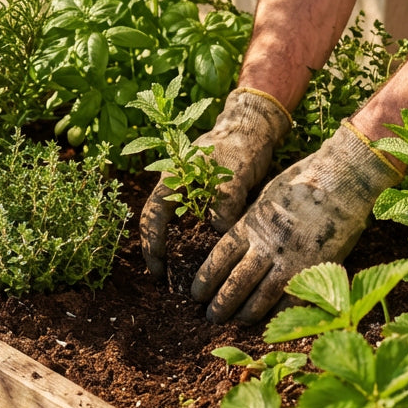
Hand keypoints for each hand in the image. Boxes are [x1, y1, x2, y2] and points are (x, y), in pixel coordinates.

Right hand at [139, 88, 290, 276]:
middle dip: (160, 253)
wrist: (255, 127)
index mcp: (172, 180)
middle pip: (159, 226)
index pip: (152, 218)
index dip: (152, 245)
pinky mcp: (208, 199)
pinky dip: (195, 242)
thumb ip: (224, 203)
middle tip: (167, 280)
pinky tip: (204, 258)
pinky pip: (196, 225)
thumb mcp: (232, 175)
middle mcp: (177, 189)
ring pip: (177, 227)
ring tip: (184, 275)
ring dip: (177, 250)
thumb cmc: (239, 145)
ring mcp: (191, 194)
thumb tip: (218, 234)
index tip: (159, 269)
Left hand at [191, 122, 402, 322]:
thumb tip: (236, 245)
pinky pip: (291, 298)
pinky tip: (269, 321)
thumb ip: (251, 223)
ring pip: (261, 297)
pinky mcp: (314, 268)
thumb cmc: (303, 181)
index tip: (196, 294)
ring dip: (245, 313)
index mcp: (251, 226)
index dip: (206, 280)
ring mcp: (291, 260)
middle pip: (235, 284)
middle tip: (212, 317)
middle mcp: (267, 246)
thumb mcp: (266, 198)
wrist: (343, 178)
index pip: (219, 259)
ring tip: (237, 321)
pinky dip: (278, 312)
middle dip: (221, 304)